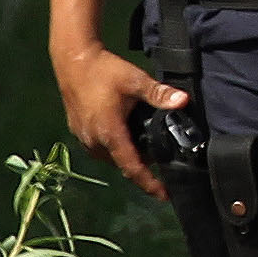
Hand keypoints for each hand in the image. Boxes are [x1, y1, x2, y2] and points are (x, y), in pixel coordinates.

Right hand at [55, 41, 186, 197]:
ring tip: (149, 147)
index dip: (149, 183)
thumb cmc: (104, 70)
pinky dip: (116, 147)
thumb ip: (159, 94)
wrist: (73, 60)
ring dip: (128, 155)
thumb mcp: (136, 80)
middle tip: (164, 160)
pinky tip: (129, 134)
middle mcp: (94, 141)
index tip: (165, 196)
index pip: (131, 167)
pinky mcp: (78, 131)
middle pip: (122, 163)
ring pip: (111, 157)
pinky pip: (100, 148)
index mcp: (109, 133)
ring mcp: (83, 137)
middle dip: (142, 166)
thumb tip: (183, 101)